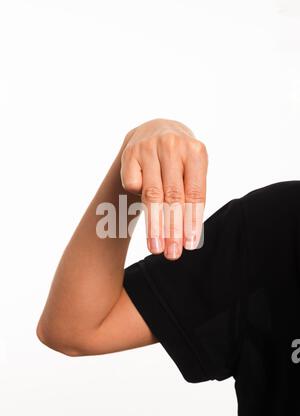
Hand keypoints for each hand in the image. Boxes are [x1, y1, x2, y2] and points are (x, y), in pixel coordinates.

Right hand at [120, 118, 207, 259]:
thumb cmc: (179, 162)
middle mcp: (172, 146)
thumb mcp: (192, 172)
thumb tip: (188, 239)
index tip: (189, 245)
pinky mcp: (129, 153)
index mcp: (196, 152)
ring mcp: (149, 148)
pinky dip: (136, 197)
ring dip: (154, 225)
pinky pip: (132, 184)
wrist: (154, 130)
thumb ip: (191, 199)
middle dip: (173, 229)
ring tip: (157, 249)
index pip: (194, 194)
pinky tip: (142, 206)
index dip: (191, 221)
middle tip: (172, 254)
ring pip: (151, 194)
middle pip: (173, 197)